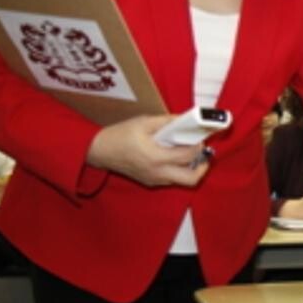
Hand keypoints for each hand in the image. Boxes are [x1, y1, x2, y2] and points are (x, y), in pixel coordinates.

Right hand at [86, 115, 209, 186]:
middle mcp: (158, 173)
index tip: (200, 137)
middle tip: (202, 152)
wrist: (99, 151)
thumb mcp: (144, 122)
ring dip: (192, 168)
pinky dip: (180, 170)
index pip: (188, 156)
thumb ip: (167, 121)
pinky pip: (172, 180)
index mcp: (156, 157)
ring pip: (183, 181)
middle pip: (191, 179)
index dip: (198, 146)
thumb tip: (186, 120)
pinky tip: (176, 157)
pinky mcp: (151, 182)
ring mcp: (154, 180)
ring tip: (190, 153)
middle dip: (203, 166)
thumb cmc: (120, 135)